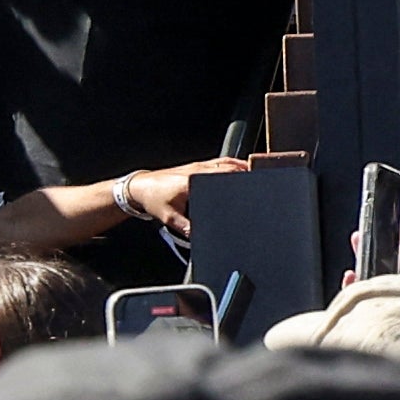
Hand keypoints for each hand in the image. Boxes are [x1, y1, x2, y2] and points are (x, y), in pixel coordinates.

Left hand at [132, 158, 249, 237]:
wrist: (138, 188)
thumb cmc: (153, 199)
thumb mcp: (171, 218)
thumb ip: (188, 228)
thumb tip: (204, 237)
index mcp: (195, 179)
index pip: (225, 174)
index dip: (241, 177)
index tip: (255, 184)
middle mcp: (198, 169)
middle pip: (229, 165)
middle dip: (245, 171)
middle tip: (260, 181)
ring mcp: (197, 166)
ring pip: (225, 161)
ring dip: (239, 166)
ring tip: (254, 175)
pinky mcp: (194, 166)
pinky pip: (217, 162)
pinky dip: (229, 165)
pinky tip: (238, 170)